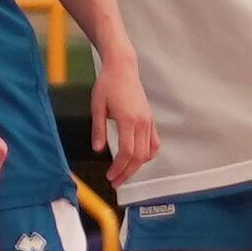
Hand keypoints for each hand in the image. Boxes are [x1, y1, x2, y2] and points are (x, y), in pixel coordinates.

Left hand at [90, 50, 161, 184]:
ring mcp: (148, 120)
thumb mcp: (97, 107)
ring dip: (137, 166)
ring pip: (148, 151)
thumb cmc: (107, 85)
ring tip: (124, 173)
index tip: (110, 176)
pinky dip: (148, 154)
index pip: (126, 152)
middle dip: (127, 172)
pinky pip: (154, 142)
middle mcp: (142, 122)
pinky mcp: (150, 118)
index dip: (119, 168)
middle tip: (115, 182)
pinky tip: (139, 160)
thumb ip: (98, 130)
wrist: (123, 68)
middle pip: (139, 156)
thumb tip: (98, 150)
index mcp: (128, 120)